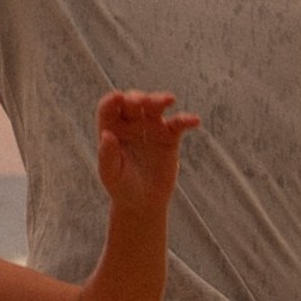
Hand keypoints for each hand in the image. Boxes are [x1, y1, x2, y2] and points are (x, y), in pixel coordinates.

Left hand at [97, 89, 198, 207]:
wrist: (143, 202)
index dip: (112, 100)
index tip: (118, 98)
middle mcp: (130, 124)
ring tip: (168, 100)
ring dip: (159, 100)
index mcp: (112, 129)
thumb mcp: (110, 174)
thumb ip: (107, 155)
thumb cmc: (122, 187)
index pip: (109, 108)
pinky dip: (186, 120)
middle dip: (138, 98)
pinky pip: (178, 124)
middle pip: (133, 103)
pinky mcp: (169, 137)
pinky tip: (194, 120)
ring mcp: (151, 128)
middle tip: (142, 102)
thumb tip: (107, 134)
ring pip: (155, 107)